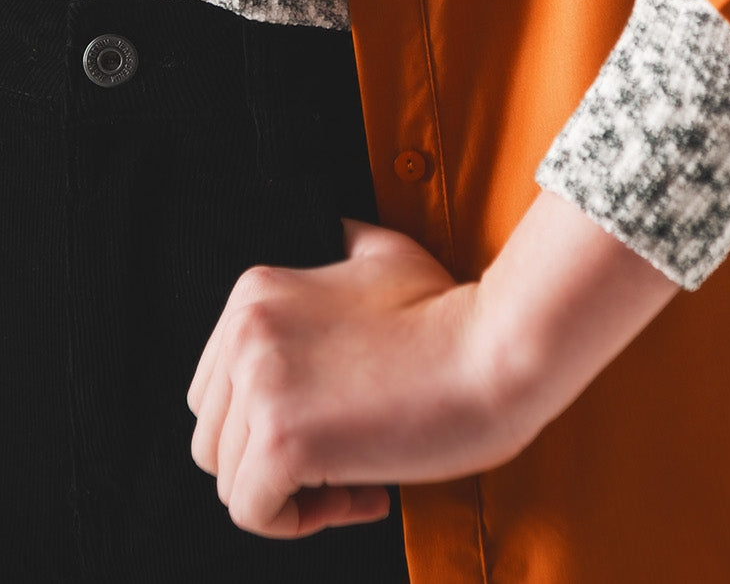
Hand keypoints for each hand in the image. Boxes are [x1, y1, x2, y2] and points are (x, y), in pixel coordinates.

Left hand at [188, 190, 678, 541]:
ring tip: (357, 479)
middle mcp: (244, 333)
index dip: (267, 420)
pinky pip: (253, 512)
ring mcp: (260, 386)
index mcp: (255, 293)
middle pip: (212, 439)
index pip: (213, 389)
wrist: (494, 348)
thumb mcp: (385, 255)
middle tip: (341, 459)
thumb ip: (342, 248)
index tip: (328, 423)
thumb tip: (334, 232)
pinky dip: (301, 520)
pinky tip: (364, 493)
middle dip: (270, 460)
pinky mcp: (282, 440)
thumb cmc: (449, 311)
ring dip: (292, 493)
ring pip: (230, 481)